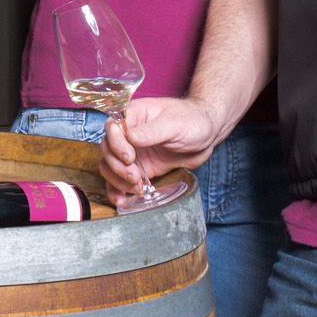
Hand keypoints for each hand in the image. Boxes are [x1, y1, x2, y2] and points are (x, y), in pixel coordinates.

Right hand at [100, 97, 219, 208]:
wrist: (208, 134)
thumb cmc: (193, 120)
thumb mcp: (174, 124)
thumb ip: (151, 131)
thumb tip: (129, 137)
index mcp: (134, 115)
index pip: (112, 129)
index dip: (116, 145)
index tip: (130, 157)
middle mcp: (129, 134)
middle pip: (107, 150)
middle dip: (118, 167)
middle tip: (135, 176)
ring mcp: (134, 152)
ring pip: (110, 166)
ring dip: (117, 180)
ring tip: (137, 188)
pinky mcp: (141, 168)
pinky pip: (121, 179)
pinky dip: (118, 190)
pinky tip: (123, 200)